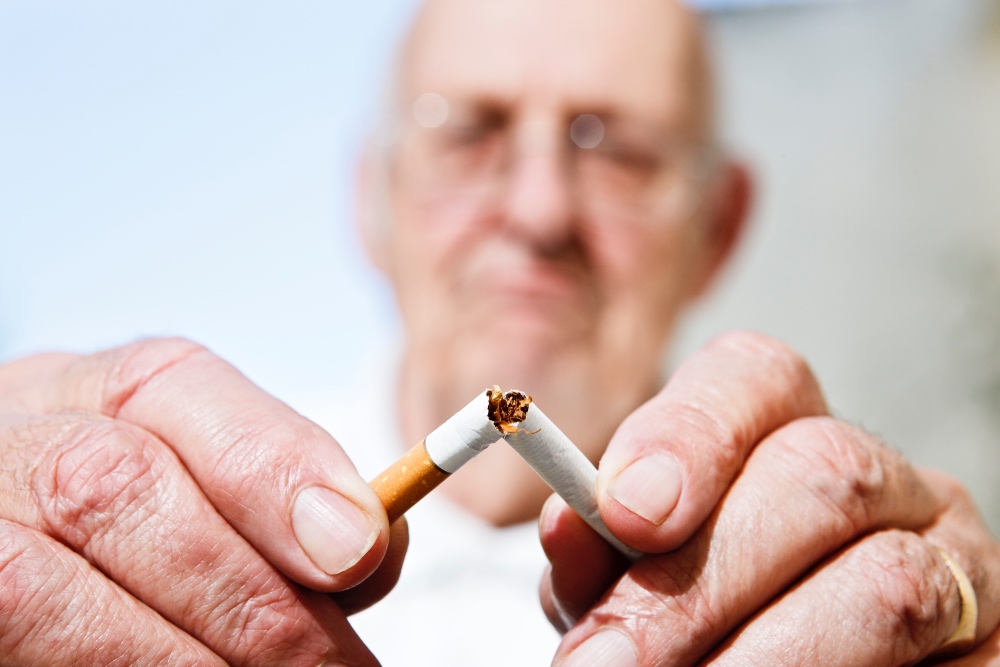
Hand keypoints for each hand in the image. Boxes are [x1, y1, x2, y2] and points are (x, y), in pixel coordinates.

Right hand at [0, 338, 405, 665]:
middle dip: (243, 592)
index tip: (357, 551)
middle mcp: (5, 444)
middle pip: (111, 484)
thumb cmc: (119, 539)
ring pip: (39, 589)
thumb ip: (269, 499)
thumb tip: (369, 549)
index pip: (171, 385)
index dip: (271, 466)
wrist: (12, 566)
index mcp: (78, 394)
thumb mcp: (191, 491)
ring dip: (182, 660)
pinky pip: (20, 651)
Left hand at [539, 330, 999, 665]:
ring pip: (887, 585)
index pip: (755, 377)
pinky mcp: (990, 644)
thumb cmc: (693, 613)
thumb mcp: (631, 577)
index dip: (688, 434)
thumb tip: (570, 526)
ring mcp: (952, 559)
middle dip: (703, 582)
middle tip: (612, 662)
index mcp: (785, 430)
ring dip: (769, 657)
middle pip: (821, 475)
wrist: (782, 660)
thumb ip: (603, 549)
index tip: (625, 511)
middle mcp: (881, 480)